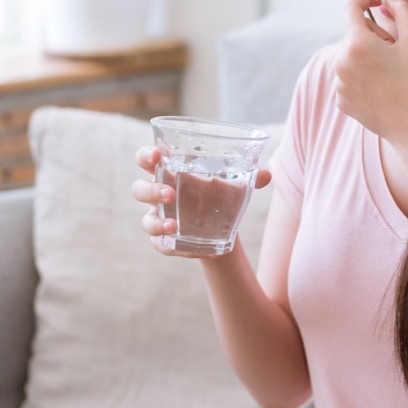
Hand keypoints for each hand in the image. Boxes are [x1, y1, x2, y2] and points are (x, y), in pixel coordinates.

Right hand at [133, 145, 270, 256]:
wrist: (223, 224)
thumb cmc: (221, 193)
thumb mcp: (234, 185)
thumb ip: (250, 178)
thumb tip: (268, 174)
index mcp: (171, 172)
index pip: (147, 159)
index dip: (146, 156)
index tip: (155, 155)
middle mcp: (160, 194)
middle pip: (139, 189)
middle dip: (151, 191)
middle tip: (171, 194)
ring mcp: (159, 218)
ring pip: (145, 221)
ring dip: (157, 224)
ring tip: (175, 226)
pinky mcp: (165, 241)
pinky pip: (162, 247)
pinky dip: (178, 250)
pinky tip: (198, 252)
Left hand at [335, 0, 407, 157]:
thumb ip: (401, 11)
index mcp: (357, 44)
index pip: (351, 7)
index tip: (381, 0)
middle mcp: (340, 63)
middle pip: (355, 34)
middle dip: (376, 35)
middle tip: (401, 52)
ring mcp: (339, 84)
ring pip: (353, 57)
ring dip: (370, 57)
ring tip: (395, 75)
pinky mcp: (342, 101)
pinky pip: (351, 77)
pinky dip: (365, 77)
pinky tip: (386, 90)